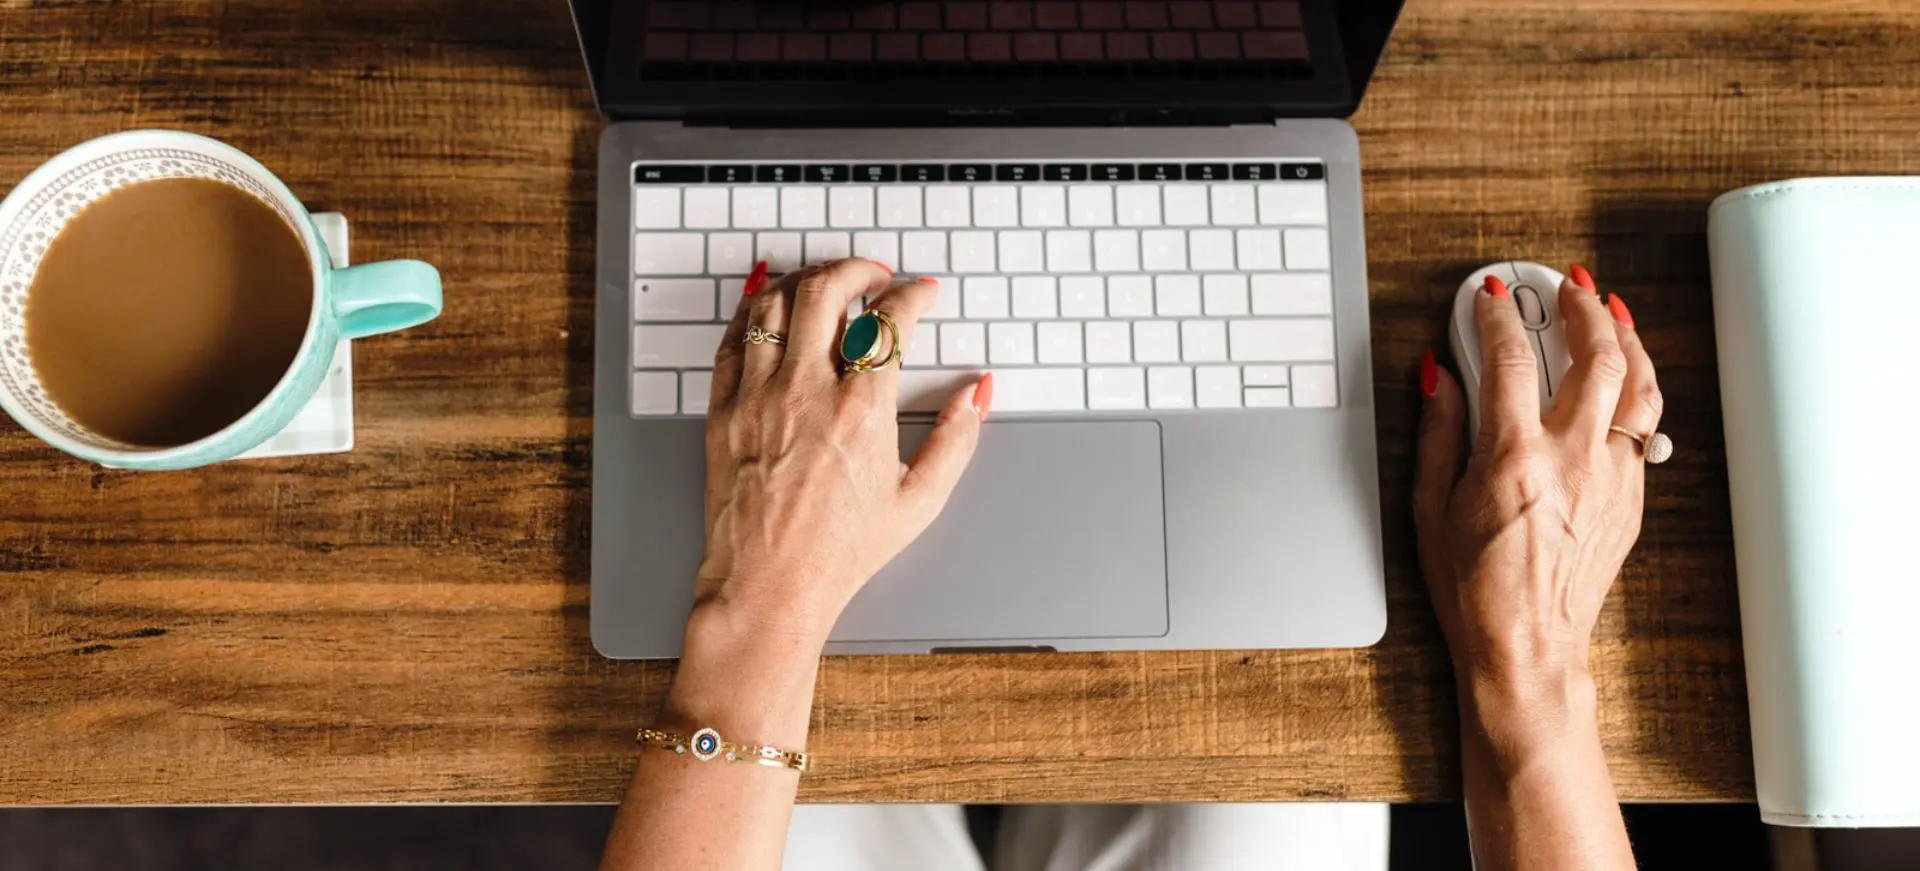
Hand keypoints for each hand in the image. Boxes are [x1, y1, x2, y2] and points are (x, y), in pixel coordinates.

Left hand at [695, 259, 990, 641]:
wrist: (769, 584)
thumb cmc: (841, 551)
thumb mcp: (920, 500)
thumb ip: (957, 439)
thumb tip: (979, 392)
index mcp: (862, 413)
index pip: (889, 319)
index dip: (913, 294)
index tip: (921, 293)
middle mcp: (807, 393)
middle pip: (826, 290)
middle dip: (856, 267)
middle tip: (873, 273)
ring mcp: (758, 398)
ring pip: (774, 303)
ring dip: (806, 281)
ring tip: (826, 286)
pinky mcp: (724, 410)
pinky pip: (734, 339)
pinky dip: (757, 313)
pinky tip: (775, 314)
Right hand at [1413, 266, 1661, 685]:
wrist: (1525, 647)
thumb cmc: (1471, 587)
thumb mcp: (1428, 506)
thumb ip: (1436, 431)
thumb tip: (1439, 376)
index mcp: (1513, 458)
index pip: (1509, 358)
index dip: (1496, 315)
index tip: (1488, 296)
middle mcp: (1572, 460)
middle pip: (1596, 355)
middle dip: (1580, 307)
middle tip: (1564, 284)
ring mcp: (1611, 479)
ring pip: (1639, 385)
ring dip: (1627, 338)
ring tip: (1611, 311)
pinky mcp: (1631, 500)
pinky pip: (1643, 429)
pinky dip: (1635, 389)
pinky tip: (1622, 377)